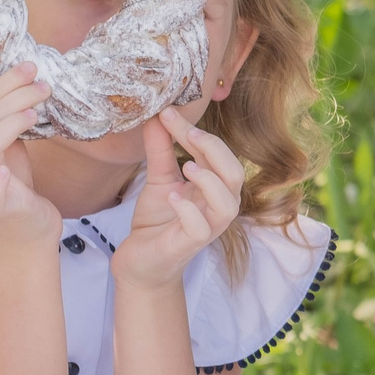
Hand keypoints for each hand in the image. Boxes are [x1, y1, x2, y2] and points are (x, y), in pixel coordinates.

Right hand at [0, 63, 60, 248]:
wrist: (22, 235)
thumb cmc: (16, 186)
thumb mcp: (10, 147)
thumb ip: (8, 120)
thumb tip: (27, 82)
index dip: (5, 83)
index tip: (32, 67)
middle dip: (15, 95)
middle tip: (43, 85)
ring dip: (11, 123)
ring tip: (36, 112)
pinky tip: (4, 173)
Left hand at [112, 111, 245, 291]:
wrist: (140, 261)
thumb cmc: (157, 222)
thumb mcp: (159, 180)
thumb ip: (160, 150)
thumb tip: (157, 116)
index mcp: (213, 187)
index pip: (215, 154)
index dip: (195, 132)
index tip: (169, 112)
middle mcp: (216, 206)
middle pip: (234, 175)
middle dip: (214, 150)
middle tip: (189, 133)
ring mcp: (207, 227)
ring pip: (227, 205)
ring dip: (211, 182)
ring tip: (187, 167)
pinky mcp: (190, 245)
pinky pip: (201, 229)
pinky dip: (188, 210)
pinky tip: (173, 197)